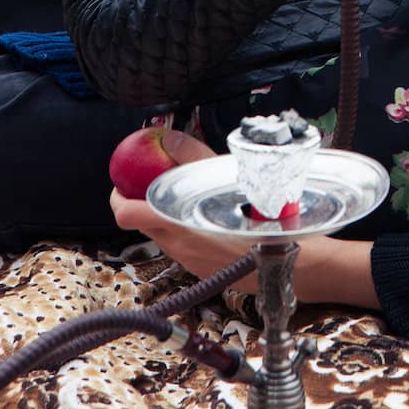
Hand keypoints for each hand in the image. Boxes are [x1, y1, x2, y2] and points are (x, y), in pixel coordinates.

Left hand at [110, 130, 257, 292]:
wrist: (290, 261)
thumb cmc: (262, 219)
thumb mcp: (227, 175)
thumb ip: (193, 156)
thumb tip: (170, 139)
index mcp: (177, 224)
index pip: (125, 214)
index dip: (118, 197)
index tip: (123, 182)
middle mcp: (176, 246)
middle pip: (140, 224)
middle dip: (140, 203)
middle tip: (151, 182)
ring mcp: (187, 261)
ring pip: (161, 235)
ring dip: (162, 216)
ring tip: (181, 196)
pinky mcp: (200, 269)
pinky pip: (180, 245)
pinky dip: (182, 229)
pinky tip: (203, 216)